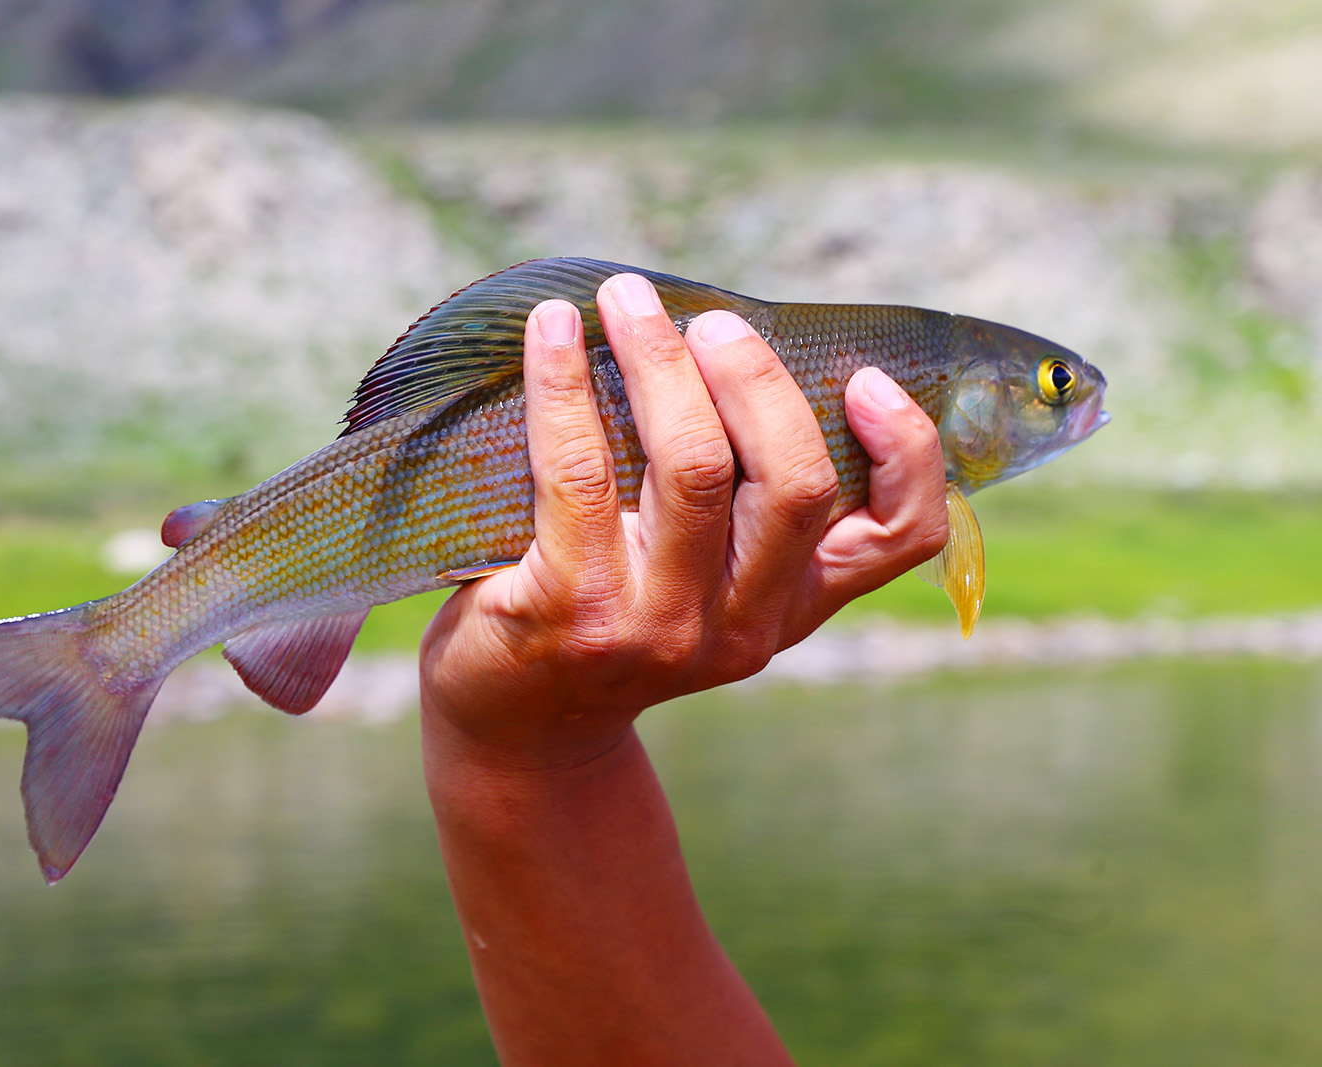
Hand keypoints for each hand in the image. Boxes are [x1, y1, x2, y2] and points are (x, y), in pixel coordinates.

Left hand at [419, 272, 947, 772]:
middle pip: (794, 483)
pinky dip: (565, 385)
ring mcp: (658, 626)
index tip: (868, 381)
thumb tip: (729, 350)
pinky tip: (552, 331)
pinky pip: (580, 471)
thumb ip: (737, 508)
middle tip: (709, 322)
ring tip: (626, 300)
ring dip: (660, 360)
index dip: (909, 453)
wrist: (518, 729)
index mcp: (790, 607)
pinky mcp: (572, 612)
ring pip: (693, 467)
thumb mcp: (699, 586)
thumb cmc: (606, 621)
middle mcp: (740, 626)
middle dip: (756, 377)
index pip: (900, 538)